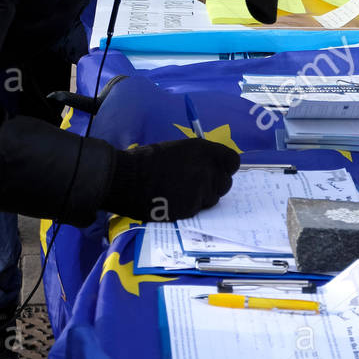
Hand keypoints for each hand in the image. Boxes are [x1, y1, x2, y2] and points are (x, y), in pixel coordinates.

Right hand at [106, 137, 240, 221]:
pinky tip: (172, 201)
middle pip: (225, 183)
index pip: (233, 162)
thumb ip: (199, 159)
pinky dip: (188, 208)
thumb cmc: (146, 160)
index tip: (217, 172)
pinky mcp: (191, 208)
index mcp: (205, 150)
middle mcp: (208, 169)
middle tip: (195, 186)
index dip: (225, 168)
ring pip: (212, 199)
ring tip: (180, 193)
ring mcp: (201, 190)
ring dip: (201, 198)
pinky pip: (197, 210)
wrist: (126, 178)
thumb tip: (210, 167)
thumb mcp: (177, 149)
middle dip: (213, 186)